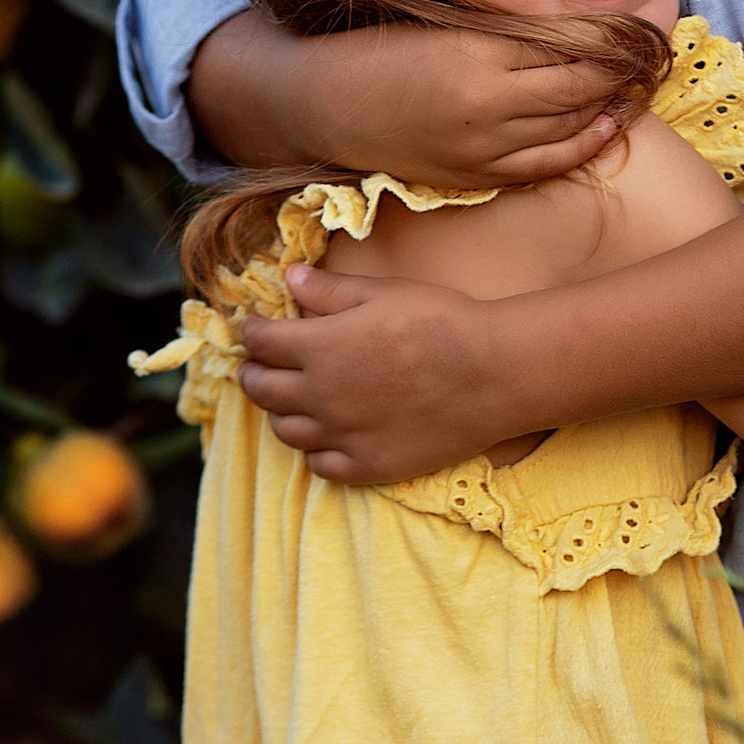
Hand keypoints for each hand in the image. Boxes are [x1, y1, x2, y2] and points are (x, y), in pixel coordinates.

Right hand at [191, 10, 620, 189]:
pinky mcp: (475, 174)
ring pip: (570, 125)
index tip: (638, 27)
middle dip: (620, 71)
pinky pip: (546, 164)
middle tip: (652, 55)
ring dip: (608, 105)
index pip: (569, 43)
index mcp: (477, 51)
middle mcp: (487, 102)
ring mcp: (482, 145)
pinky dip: (583, 144)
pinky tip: (606, 126)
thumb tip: (581, 25)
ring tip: (636, 84)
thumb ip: (508, 25)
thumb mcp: (445, 20)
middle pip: (579, 85)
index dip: (612, 37)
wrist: (325, 104)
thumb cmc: (382, 48)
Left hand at [237, 269, 517, 482]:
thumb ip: (329, 290)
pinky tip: (322, 437)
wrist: (492, 373)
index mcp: (318, 347)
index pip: (261, 341)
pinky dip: (313, 450)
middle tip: (255, 366)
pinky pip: (321, 465)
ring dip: (279, 412)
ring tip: (287, 400)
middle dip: (253, 372)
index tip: (251, 327)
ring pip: (286, 431)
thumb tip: (289, 277)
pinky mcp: (368, 465)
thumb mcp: (381, 292)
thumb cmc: (440, 321)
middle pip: (263, 389)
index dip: (250, 331)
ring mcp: (342, 435)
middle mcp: (320, 396)